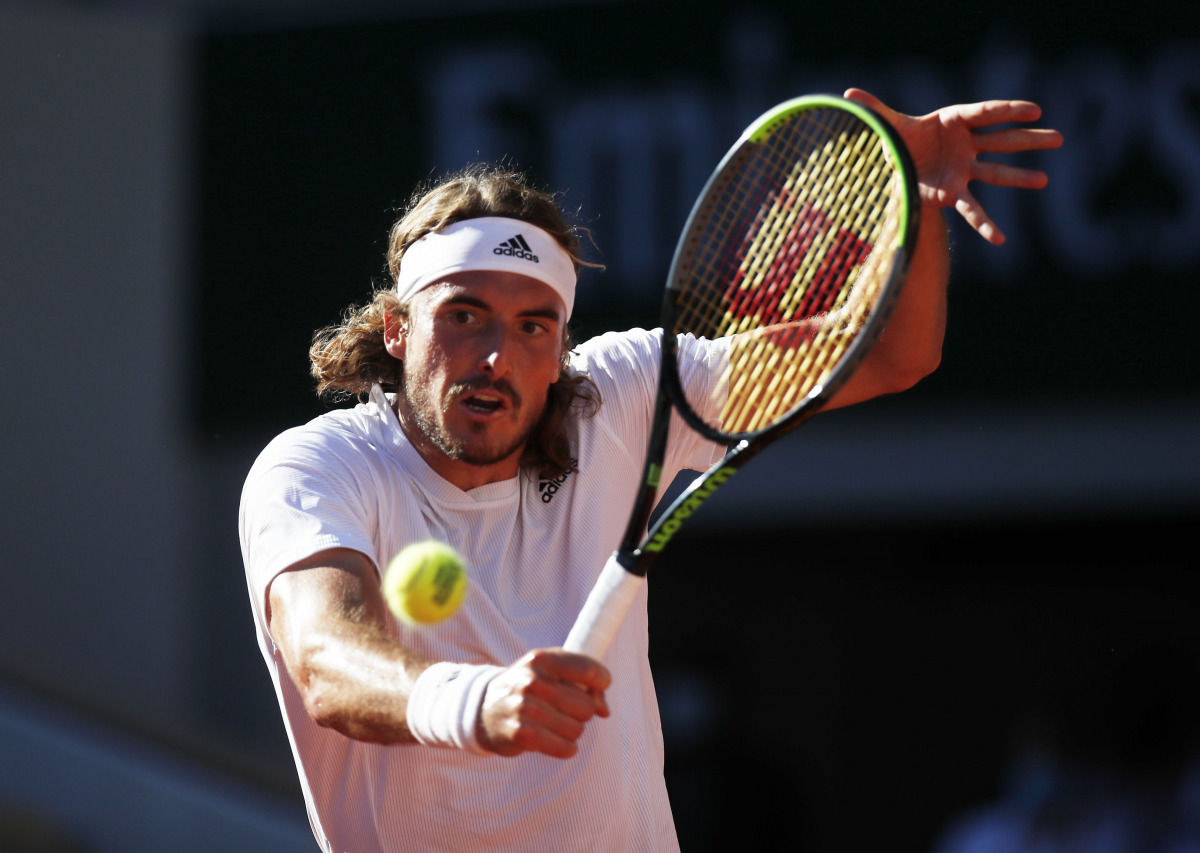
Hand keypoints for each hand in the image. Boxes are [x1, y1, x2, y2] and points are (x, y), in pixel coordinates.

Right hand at [477, 649, 610, 758]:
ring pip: (577, 729)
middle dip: (581, 712)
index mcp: (542, 659)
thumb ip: (584, 684)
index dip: (601, 681)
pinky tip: (551, 739)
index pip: (589, 669)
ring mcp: (525, 708)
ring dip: (571, 731)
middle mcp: (532, 681)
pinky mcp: (522, 734)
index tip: (598, 687)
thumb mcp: (550, 673)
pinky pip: (566, 748)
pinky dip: (564, 747)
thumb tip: (604, 711)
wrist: (485, 710)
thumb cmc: (528, 688)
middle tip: (563, 709)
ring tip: (552, 723)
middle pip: (587, 706)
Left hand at [844, 88, 1062, 244]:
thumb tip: (847, 94)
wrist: (897, 163)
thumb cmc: (899, 138)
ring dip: (1020, 177)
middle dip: (1027, 140)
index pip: (985, 113)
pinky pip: (972, 210)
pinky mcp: (954, 192)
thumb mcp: (886, 126)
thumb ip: (873, 111)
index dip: (1008, 110)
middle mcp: (965, 144)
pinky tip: (1000, 239)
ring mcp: (964, 169)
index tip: (1033, 108)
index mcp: (953, 120)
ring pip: (996, 173)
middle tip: (1058, 137)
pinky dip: (984, 225)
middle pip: (1001, 141)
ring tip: (1044, 179)